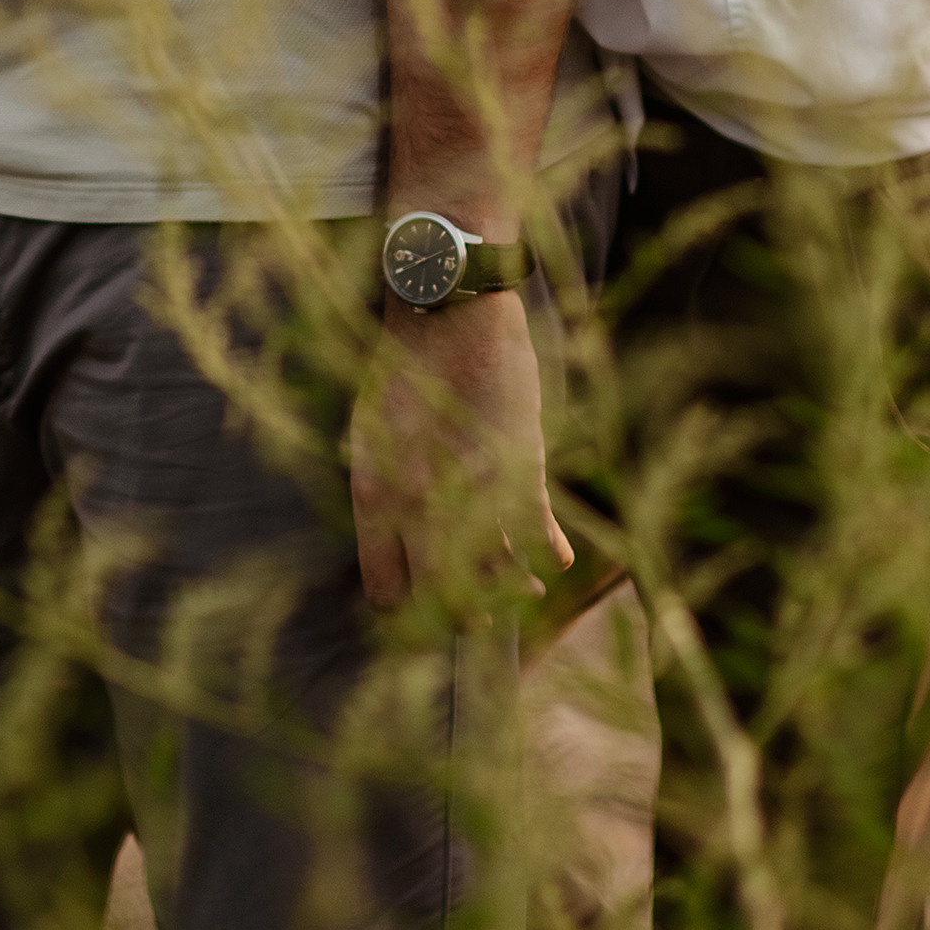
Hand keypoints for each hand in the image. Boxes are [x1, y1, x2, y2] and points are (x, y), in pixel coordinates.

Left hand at [350, 290, 573, 612]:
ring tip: (528, 591)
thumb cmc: (403, 367)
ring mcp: (472, 491)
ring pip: (501, 578)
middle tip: (482, 616)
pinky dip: (552, 551)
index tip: (427, 619)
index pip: (386, 592)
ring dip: (517, 591)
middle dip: (468, 616)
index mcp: (372, 497)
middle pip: (448, 600)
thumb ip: (383, 495)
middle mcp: (419, 506)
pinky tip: (558, 557)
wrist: (449, 310)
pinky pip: (540, 536)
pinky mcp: (520, 469)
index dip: (409, 616)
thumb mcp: (371, 435)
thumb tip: (399, 543)